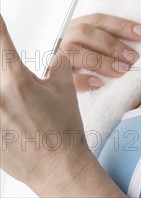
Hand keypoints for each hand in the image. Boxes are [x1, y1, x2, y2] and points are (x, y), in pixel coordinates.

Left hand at [0, 14, 95, 195]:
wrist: (60, 167)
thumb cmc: (63, 129)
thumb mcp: (64, 88)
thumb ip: (57, 64)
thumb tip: (58, 52)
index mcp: (17, 80)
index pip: (1, 42)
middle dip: (2, 61)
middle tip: (14, 77)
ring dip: (2, 87)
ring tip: (13, 98)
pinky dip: (0, 108)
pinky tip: (8, 113)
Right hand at [61, 13, 140, 90]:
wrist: (52, 80)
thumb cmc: (81, 57)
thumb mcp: (91, 43)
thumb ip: (108, 39)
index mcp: (78, 25)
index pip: (100, 20)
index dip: (123, 25)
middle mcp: (66, 36)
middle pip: (87, 33)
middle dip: (113, 44)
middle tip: (133, 58)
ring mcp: (58, 55)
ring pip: (75, 52)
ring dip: (101, 61)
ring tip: (122, 71)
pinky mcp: (53, 76)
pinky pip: (65, 77)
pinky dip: (83, 80)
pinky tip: (99, 83)